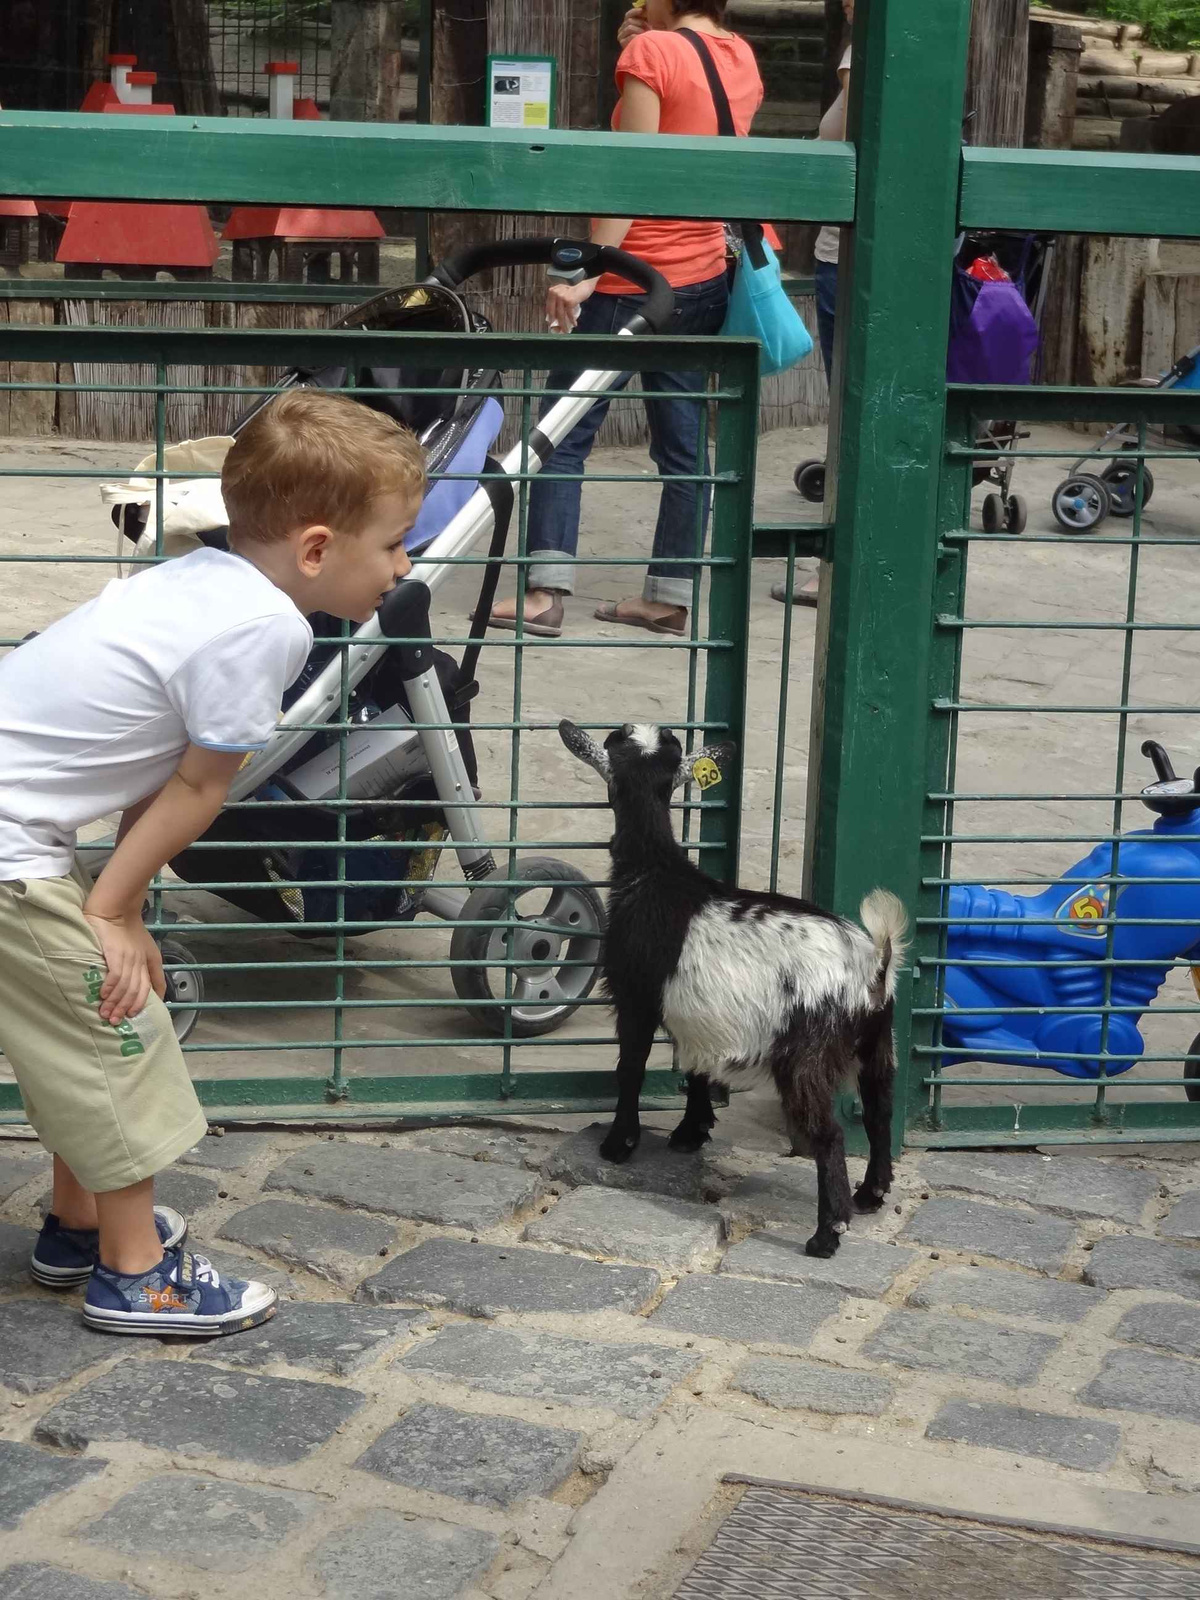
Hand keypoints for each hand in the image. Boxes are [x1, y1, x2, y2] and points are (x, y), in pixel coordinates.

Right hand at [82, 904, 165, 1024]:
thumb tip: (156, 991)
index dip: (141, 1003)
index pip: (148, 988)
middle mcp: (139, 962)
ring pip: (125, 986)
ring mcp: (128, 958)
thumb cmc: (129, 929)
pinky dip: (110, 987)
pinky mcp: (115, 953)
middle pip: (136, 991)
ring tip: (105, 1014)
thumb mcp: (147, 949)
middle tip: (115, 1022)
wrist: (116, 909)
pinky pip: (115, 975)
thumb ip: (150, 969)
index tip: (132, 1016)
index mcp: (147, 962)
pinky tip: (103, 996)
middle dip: (126, 1008)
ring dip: (115, 1002)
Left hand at [546, 279, 595, 332]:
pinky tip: (574, 324)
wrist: (584, 287)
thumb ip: (557, 303)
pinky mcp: (569, 301)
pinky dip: (572, 320)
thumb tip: (553, 319)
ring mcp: (561, 297)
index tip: (551, 324)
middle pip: (553, 312)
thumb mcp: (562, 295)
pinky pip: (569, 314)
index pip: (548, 307)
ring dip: (564, 324)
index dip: (550, 317)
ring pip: (561, 315)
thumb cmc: (573, 293)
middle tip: (558, 330)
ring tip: (566, 330)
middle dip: (556, 323)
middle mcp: (555, 293)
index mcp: (552, 292)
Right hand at [618, 6, 648, 46]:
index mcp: (625, 25)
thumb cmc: (645, 40)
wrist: (643, 55)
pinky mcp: (622, 43)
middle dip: (640, 23)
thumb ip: (641, 19)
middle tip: (647, 27)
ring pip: (629, 27)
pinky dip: (637, 36)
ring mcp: (620, 36)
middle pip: (629, 21)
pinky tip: (640, 39)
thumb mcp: (643, 28)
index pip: (628, 15)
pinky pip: (630, 36)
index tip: (641, 10)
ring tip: (644, 34)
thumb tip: (642, 10)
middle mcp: (621, 30)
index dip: (634, 12)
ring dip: (639, 30)